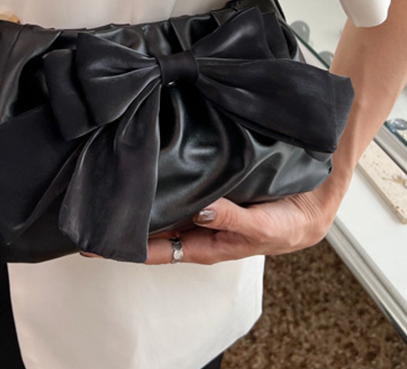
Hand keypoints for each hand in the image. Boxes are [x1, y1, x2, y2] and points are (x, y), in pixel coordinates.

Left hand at [79, 179, 345, 264]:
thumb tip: (199, 210)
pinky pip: (181, 180)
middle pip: (153, 223)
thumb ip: (232, 221)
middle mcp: (199, 222)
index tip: (96, 240)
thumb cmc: (290, 223)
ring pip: (163, 200)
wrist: (315, 200)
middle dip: (125, 216)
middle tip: (92, 203)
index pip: (156, 247)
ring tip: (111, 179)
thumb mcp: (263, 228)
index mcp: (206, 242)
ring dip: (141, 193)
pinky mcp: (211, 181)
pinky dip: (164, 173)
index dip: (126, 245)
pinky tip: (149, 159)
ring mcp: (203, 201)